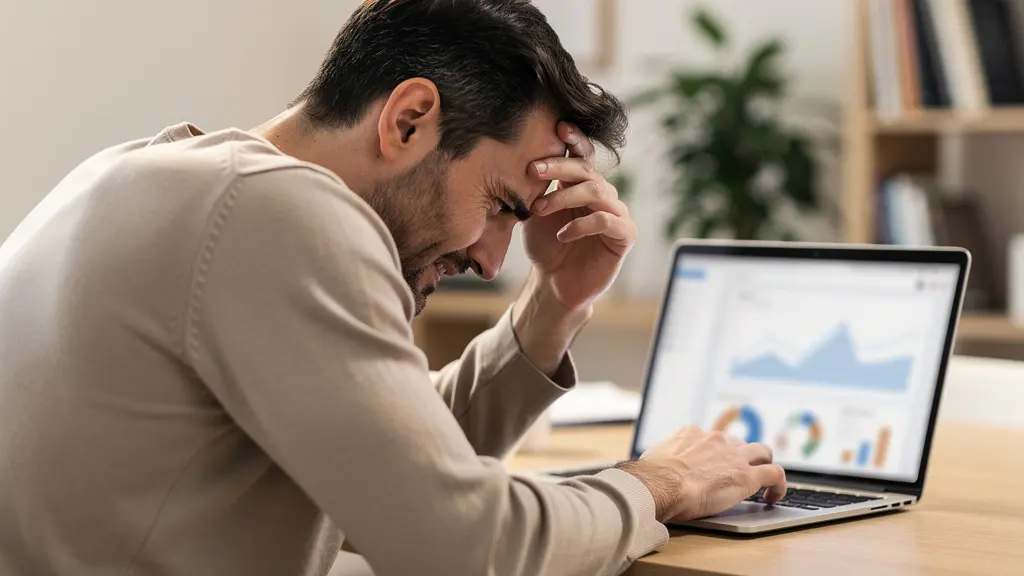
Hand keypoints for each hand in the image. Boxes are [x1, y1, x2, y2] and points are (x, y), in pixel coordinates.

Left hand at [522, 122, 635, 309]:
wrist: (555, 284)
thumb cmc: (545, 247)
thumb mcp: (535, 214)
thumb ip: (536, 189)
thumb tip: (520, 161)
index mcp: (581, 185)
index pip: (582, 155)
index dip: (574, 139)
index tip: (558, 127)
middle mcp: (602, 194)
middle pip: (586, 169)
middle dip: (558, 166)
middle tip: (532, 170)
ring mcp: (616, 213)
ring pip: (596, 191)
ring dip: (564, 197)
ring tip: (539, 209)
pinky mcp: (624, 235)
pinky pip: (607, 220)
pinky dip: (581, 224)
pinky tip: (562, 235)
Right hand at [617, 426, 786, 522]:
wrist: (662, 484)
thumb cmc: (652, 476)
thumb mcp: (653, 458)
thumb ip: (660, 458)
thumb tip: (652, 464)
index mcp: (693, 434)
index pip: (712, 438)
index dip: (716, 453)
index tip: (714, 466)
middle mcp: (716, 440)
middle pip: (740, 441)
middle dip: (743, 455)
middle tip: (740, 471)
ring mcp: (734, 456)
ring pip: (763, 451)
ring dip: (764, 464)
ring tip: (763, 483)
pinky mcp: (747, 476)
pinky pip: (775, 474)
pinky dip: (779, 485)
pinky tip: (772, 497)